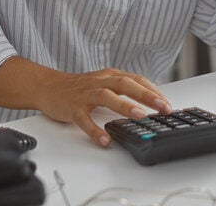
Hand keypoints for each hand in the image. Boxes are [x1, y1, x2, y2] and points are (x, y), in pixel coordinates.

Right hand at [33, 66, 172, 146]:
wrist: (47, 86)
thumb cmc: (79, 87)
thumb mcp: (104, 82)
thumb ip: (123, 89)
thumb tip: (149, 102)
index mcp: (110, 76)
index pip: (136, 80)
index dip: (154, 91)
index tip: (168, 104)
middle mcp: (99, 82)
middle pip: (126, 84)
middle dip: (147, 96)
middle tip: (163, 108)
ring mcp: (85, 94)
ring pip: (106, 97)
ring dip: (125, 106)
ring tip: (140, 117)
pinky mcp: (72, 108)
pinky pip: (84, 119)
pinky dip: (94, 130)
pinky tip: (105, 140)